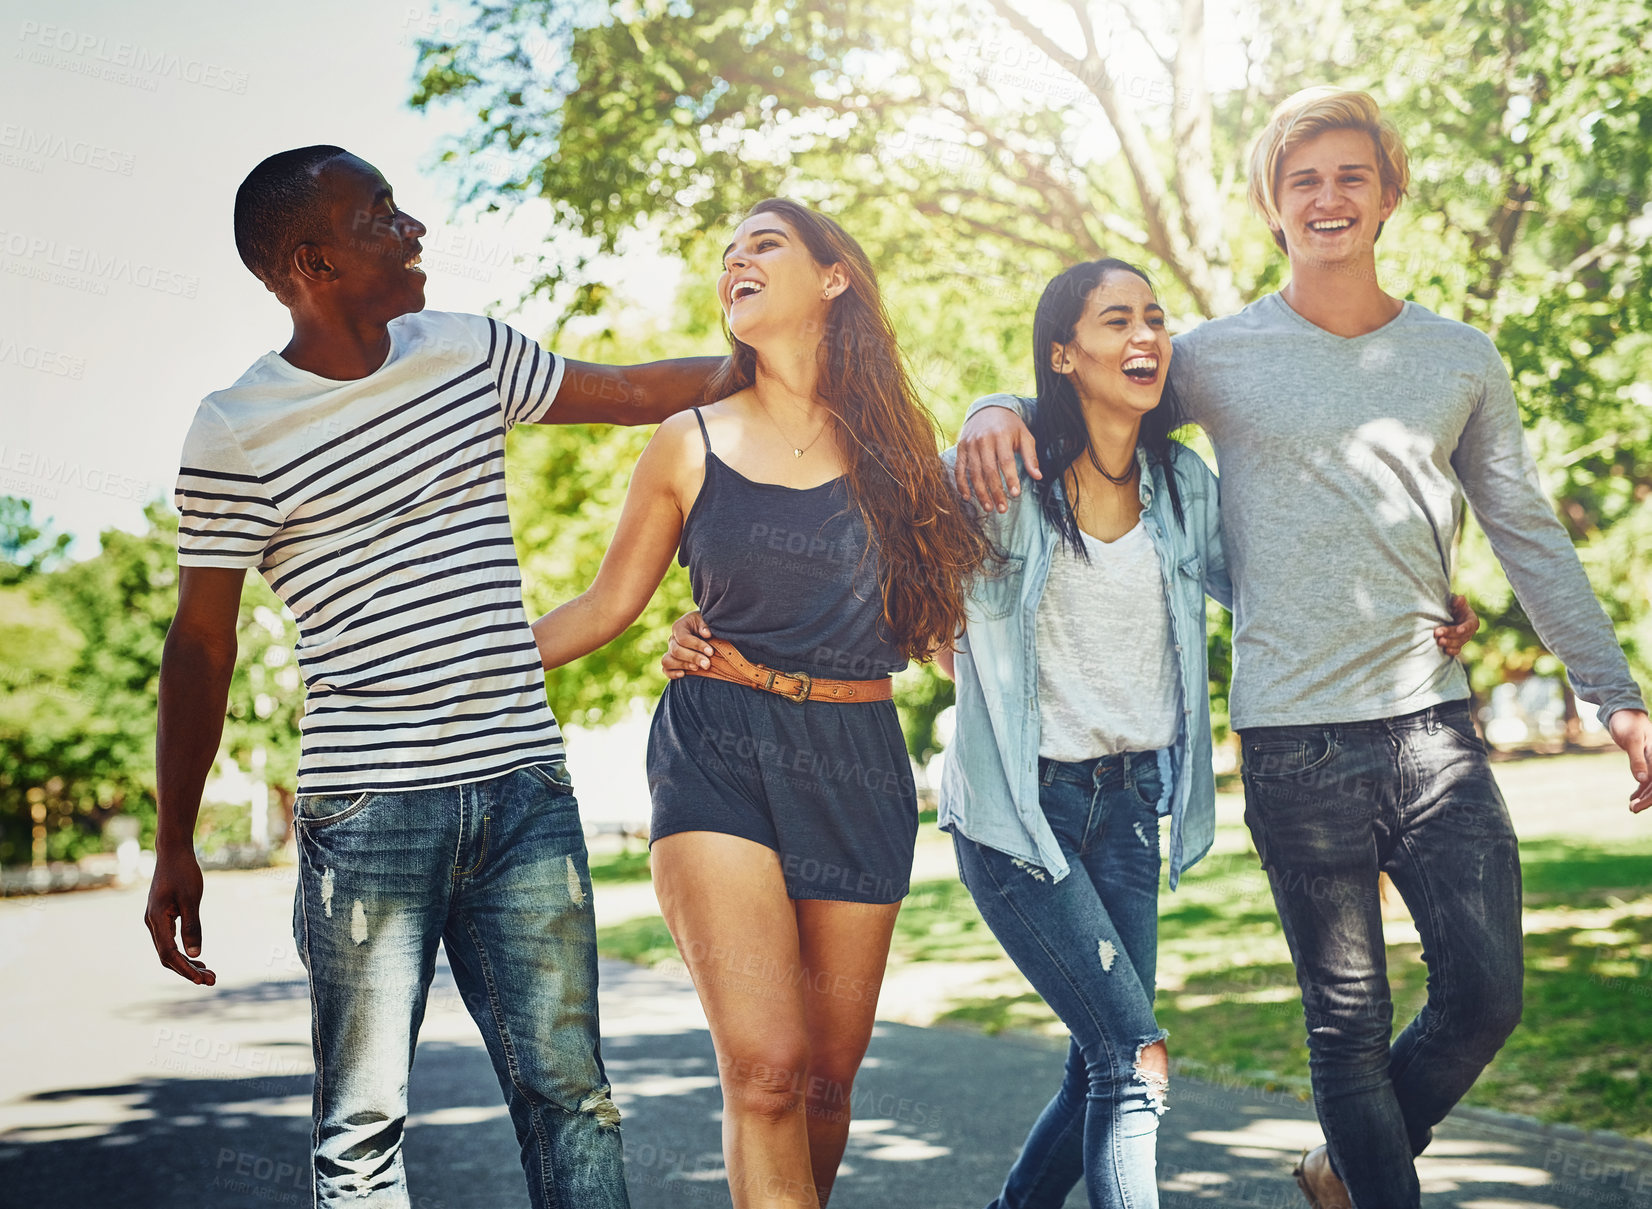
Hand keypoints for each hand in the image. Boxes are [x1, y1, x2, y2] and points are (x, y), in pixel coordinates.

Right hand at [144, 850, 215, 984]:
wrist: (173, 852)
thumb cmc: (183, 872)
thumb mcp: (191, 899)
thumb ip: (192, 927)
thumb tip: (194, 954)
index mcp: (156, 920)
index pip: (168, 953)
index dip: (184, 969)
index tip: (202, 980)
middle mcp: (152, 923)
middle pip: (167, 956)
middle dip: (188, 970)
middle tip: (212, 981)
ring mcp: (155, 921)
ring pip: (168, 950)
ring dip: (187, 963)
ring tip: (208, 974)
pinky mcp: (161, 917)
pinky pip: (170, 941)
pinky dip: (183, 952)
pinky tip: (198, 958)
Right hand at [662, 610, 714, 678]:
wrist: (705, 634)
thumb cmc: (705, 626)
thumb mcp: (706, 620)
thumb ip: (705, 625)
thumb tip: (706, 633)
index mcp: (679, 627)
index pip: (683, 638)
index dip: (696, 645)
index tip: (711, 652)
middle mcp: (672, 639)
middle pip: (676, 650)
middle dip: (693, 658)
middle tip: (707, 664)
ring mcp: (670, 652)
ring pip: (667, 661)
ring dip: (683, 665)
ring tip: (697, 668)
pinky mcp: (671, 663)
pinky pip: (666, 670)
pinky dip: (672, 673)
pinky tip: (684, 674)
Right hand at [954, 406, 1039, 512]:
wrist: (988, 409)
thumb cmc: (1010, 426)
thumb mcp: (1024, 436)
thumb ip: (1030, 456)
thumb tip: (1038, 477)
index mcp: (1001, 435)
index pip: (1006, 461)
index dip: (1010, 479)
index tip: (1015, 495)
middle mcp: (983, 440)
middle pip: (988, 470)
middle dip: (995, 491)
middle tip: (1002, 509)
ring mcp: (970, 444)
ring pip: (973, 473)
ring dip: (980, 492)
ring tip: (989, 507)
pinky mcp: (960, 448)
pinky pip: (959, 469)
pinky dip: (961, 484)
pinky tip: (968, 497)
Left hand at [1433, 593, 1479, 657]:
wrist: (1446, 615)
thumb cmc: (1452, 606)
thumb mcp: (1455, 601)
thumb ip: (1458, 601)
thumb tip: (1460, 599)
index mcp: (1471, 620)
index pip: (1471, 625)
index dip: (1465, 628)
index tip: (1459, 630)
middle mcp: (1469, 631)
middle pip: (1462, 635)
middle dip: (1450, 634)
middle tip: (1437, 632)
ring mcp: (1463, 639)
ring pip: (1458, 644)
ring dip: (1449, 643)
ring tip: (1439, 641)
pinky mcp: (1456, 645)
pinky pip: (1456, 650)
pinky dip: (1451, 651)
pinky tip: (1444, 650)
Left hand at [1607, 709, 1651, 812]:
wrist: (1625, 712)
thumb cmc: (1628, 723)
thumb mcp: (1632, 740)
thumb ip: (1637, 759)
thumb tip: (1642, 780)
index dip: (1650, 797)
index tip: (1638, 806)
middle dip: (1647, 799)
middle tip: (1632, 809)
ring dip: (1645, 795)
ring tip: (1631, 806)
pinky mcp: (1648, 760)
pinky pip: (1648, 777)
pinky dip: (1642, 788)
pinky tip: (1633, 796)